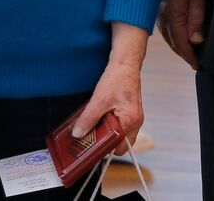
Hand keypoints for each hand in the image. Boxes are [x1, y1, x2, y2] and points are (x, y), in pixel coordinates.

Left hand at [72, 22, 146, 146]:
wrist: (125, 64)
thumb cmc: (117, 79)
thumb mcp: (99, 100)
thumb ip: (88, 119)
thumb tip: (78, 134)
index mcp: (130, 121)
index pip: (117, 147)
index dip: (103, 149)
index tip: (89, 149)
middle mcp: (135, 123)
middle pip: (120, 145)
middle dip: (106, 143)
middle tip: (90, 139)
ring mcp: (133, 119)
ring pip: (120, 136)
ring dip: (107, 134)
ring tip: (94, 128)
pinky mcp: (129, 114)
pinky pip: (119, 127)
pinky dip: (109, 126)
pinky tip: (99, 120)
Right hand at [157, 0, 205, 69]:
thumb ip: (196, 19)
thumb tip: (196, 41)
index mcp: (173, 16)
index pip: (180, 43)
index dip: (189, 56)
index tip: (196, 65)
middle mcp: (163, 18)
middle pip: (173, 43)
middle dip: (184, 54)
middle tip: (194, 63)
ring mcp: (160, 14)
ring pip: (168, 38)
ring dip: (178, 47)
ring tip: (188, 54)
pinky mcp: (160, 11)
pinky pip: (165, 30)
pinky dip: (173, 38)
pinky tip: (179, 39)